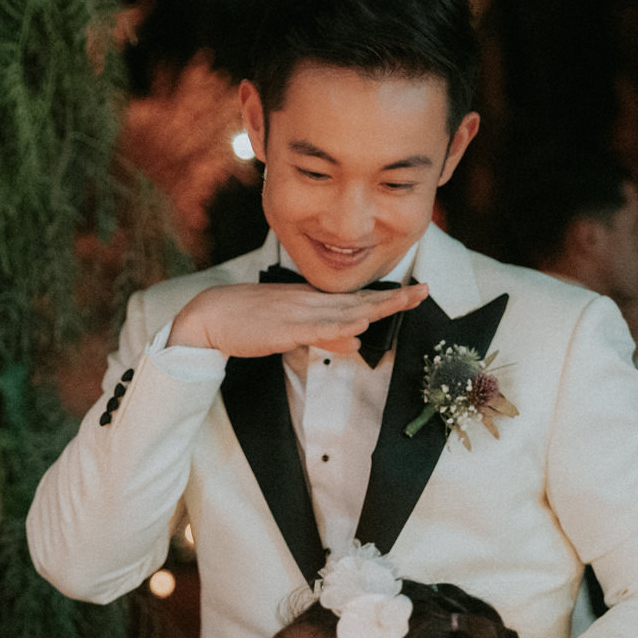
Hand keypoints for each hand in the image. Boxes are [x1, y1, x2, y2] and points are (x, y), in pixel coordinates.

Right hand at [168, 280, 429, 357]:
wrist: (213, 314)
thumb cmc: (249, 322)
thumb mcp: (293, 331)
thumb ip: (326, 337)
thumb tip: (356, 346)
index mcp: (313, 301)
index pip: (357, 299)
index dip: (387, 297)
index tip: (415, 292)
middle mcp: (311, 302)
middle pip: (359, 301)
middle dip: (393, 298)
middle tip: (424, 291)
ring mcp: (299, 312)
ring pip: (344, 312)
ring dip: (375, 308)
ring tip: (404, 302)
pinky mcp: (284, 327)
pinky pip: (315, 328)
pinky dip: (337, 328)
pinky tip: (357, 328)